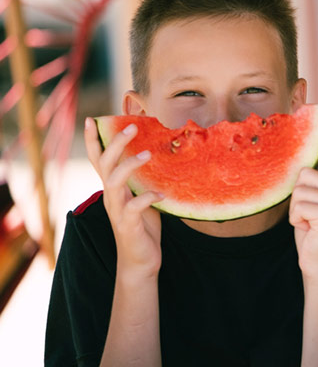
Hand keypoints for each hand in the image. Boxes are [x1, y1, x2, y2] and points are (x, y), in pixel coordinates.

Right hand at [84, 117, 162, 280]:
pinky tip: (162, 195)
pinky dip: (147, 198)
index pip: (99, 160)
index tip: (93, 119)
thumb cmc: (143, 227)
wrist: (140, 260)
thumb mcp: (143, 198)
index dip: (94, 140)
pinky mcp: (128, 225)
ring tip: (148, 154)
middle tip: (132, 126)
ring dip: (130, 165)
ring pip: (114, 182)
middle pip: (105, 163)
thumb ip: (144, 181)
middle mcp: (111, 196)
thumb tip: (157, 156)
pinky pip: (134, 208)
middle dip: (115, 143)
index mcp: (114, 188)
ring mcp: (117, 210)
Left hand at [291, 114, 317, 281]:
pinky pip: (299, 205)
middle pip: (303, 174)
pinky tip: (310, 229)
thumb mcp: (308, 205)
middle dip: (297, 197)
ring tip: (309, 224)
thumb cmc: (311, 234)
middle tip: (308, 217)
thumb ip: (309, 187)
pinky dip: (297, 220)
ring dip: (296, 210)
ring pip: (299, 190)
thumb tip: (300, 170)